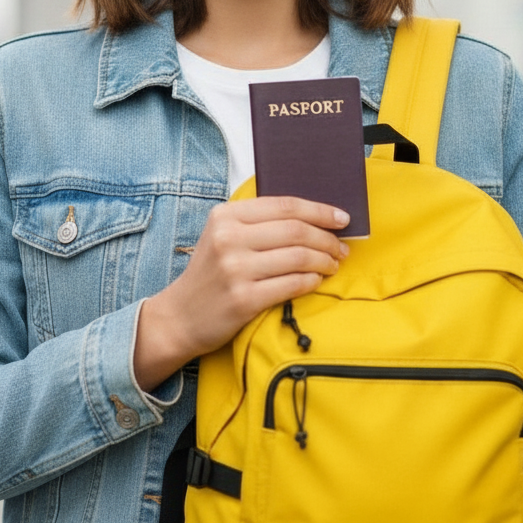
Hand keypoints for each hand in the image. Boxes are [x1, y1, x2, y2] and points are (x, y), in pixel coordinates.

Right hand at [133, 196, 348, 390]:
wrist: (180, 316)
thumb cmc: (211, 273)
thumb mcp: (223, 235)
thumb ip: (258, 222)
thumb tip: (313, 217)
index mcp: (226, 216)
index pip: (284, 205)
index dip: (320, 210)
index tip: (342, 218)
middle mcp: (228, 239)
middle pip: (296, 230)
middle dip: (327, 238)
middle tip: (342, 248)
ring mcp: (235, 269)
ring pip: (298, 257)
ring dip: (325, 260)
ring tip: (333, 264)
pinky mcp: (244, 299)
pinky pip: (292, 284)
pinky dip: (312, 281)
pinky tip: (317, 280)